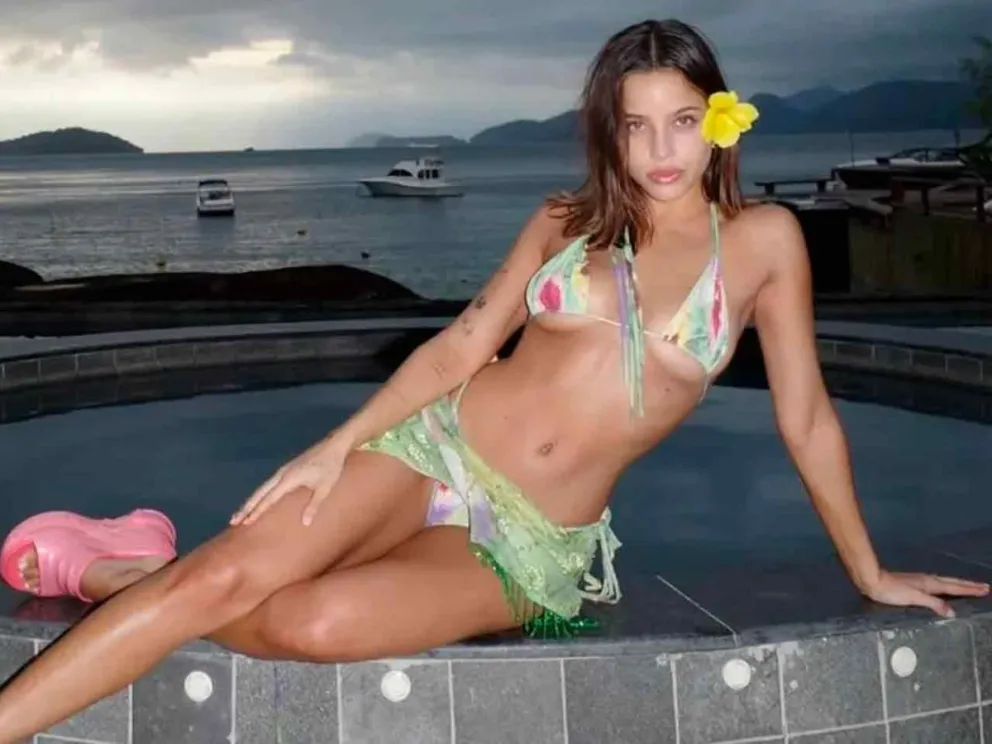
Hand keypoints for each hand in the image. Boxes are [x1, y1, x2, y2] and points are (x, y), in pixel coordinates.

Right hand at [231, 437, 347, 526]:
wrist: (334, 445)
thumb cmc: (331, 467)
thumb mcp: (325, 487)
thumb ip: (313, 505)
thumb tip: (305, 524)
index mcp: (289, 479)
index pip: (268, 498)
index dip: (256, 511)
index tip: (245, 522)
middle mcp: (282, 474)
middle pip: (259, 493)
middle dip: (246, 507)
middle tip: (233, 521)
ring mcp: (283, 470)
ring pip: (262, 488)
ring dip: (251, 501)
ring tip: (241, 514)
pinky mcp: (287, 469)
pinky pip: (268, 484)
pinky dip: (260, 494)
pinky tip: (258, 501)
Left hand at [862, 569, 989, 617]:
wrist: (872, 581)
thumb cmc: (892, 591)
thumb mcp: (913, 598)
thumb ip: (933, 603)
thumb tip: (952, 612)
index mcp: (930, 584)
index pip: (954, 587)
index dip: (969, 589)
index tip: (985, 589)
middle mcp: (927, 580)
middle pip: (952, 583)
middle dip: (968, 585)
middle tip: (984, 586)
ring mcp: (920, 581)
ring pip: (945, 582)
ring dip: (958, 584)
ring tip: (969, 587)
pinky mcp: (913, 584)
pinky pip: (937, 585)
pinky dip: (946, 586)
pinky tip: (942, 589)